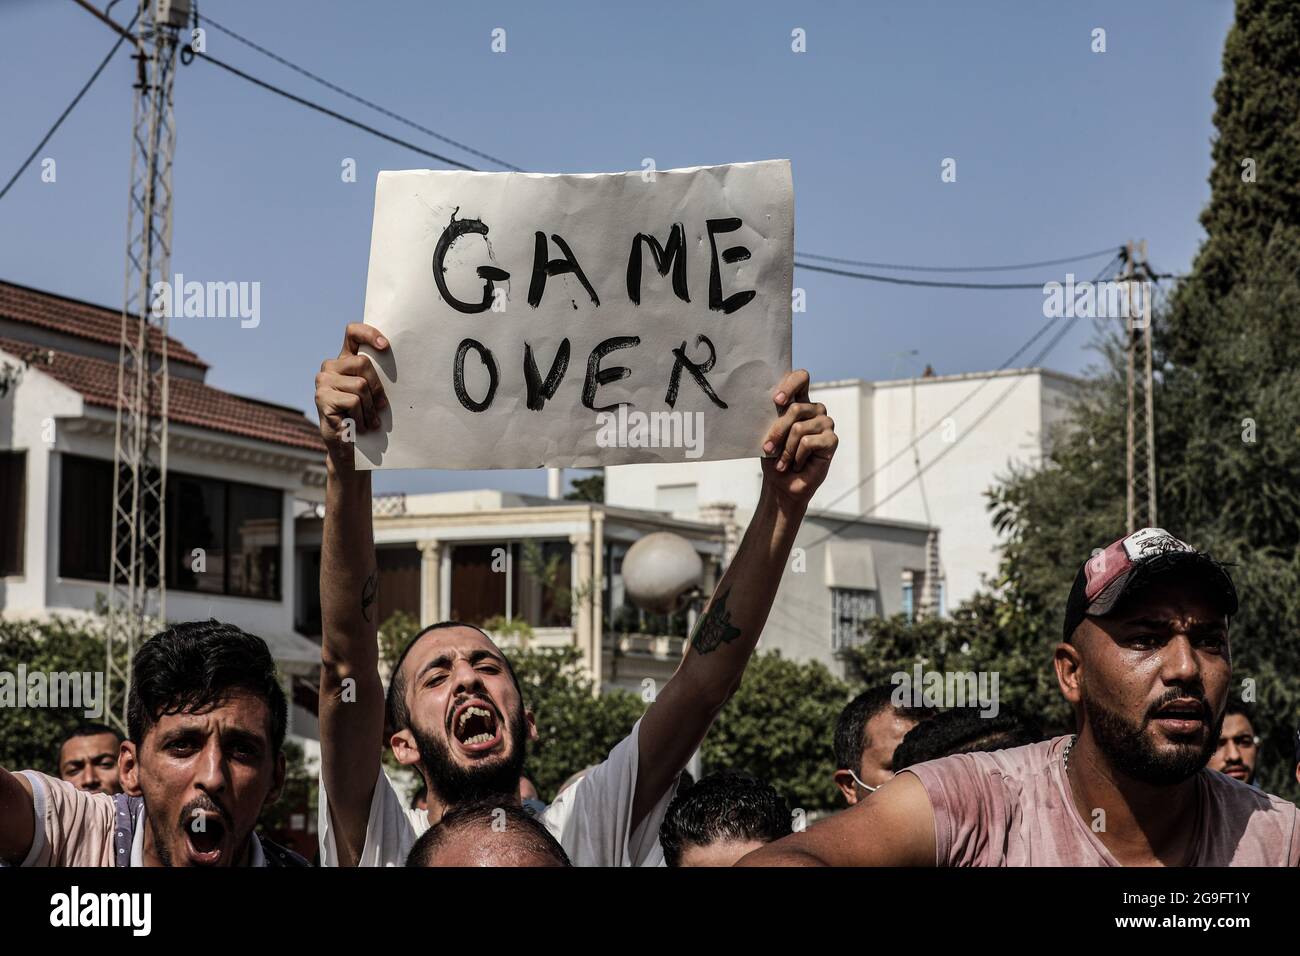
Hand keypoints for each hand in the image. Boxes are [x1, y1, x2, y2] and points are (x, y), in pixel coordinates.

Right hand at [315, 323, 388, 471]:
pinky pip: (353, 401)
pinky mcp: (322, 398)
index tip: (385, 347)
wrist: (349, 448)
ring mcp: (323, 382)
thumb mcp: (373, 394)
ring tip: (370, 421)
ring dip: (371, 408)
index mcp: (345, 361)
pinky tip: (359, 427)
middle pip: (363, 363)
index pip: (353, 333)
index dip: (369, 333)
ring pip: (361, 385)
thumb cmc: (366, 418)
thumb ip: (376, 376)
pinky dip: (361, 417)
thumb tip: (403, 363)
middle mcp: (330, 367)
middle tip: (382, 408)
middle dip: (378, 388)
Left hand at [760, 369, 836, 510]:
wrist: (781, 484)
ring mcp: (825, 423)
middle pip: (795, 408)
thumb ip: (773, 417)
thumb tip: (772, 402)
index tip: (777, 400)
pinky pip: (808, 442)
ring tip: (782, 462)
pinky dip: (797, 456)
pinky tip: (798, 464)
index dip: (790, 383)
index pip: (801, 378)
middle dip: (777, 431)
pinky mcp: (832, 440)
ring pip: (799, 428)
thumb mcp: (769, 434)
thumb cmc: (774, 458)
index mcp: (799, 402)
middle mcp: (815, 410)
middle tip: (767, 448)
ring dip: (785, 449)